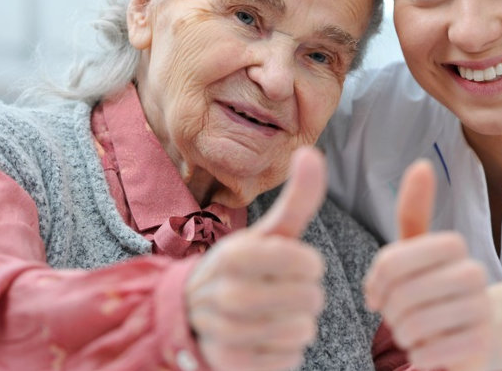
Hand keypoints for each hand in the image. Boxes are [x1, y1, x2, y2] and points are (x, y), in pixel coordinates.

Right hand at [184, 147, 330, 370]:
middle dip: (306, 295)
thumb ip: (297, 197)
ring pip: (302, 331)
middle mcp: (227, 294)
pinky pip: (288, 360)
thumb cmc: (243, 269)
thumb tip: (311, 151)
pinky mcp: (232, 364)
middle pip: (310, 299)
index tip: (291, 264)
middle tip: (281, 291)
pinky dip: (285, 350)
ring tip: (274, 314)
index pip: (308, 263)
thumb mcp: (268, 233)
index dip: (308, 265)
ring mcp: (227, 332)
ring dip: (298, 323)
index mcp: (235, 255)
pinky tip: (264, 337)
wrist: (190, 315)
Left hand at [364, 160, 492, 370]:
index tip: (380, 294)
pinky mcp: (481, 346)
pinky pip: (427, 353)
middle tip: (401, 318)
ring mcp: (480, 311)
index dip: (377, 283)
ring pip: (413, 326)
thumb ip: (414, 211)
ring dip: (405, 336)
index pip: (390, 263)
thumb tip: (420, 164)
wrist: (490, 331)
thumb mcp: (422, 250)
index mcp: (454, 246)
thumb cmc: (441, 289)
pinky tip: (431, 350)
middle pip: (400, 296)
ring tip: (416, 333)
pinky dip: (420, 356)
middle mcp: (473, 273)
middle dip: (391, 314)